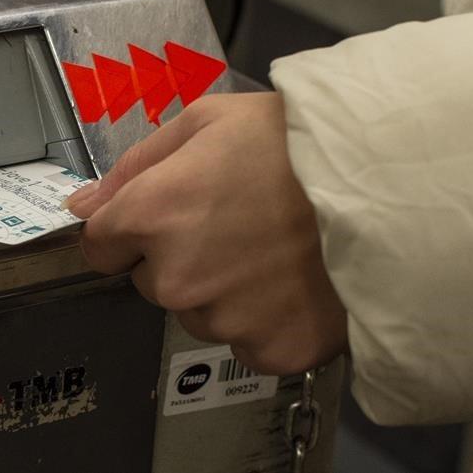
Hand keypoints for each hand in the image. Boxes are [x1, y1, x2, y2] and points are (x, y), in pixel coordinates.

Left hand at [65, 92, 347, 374]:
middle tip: (237, 222)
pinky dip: (266, 320)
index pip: (100, 245)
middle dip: (179, 256)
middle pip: (150, 280)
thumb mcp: (206, 122)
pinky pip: (247, 341)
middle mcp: (176, 277)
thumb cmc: (298, 144)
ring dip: (222, 290)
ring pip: (200, 312)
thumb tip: (83, 204)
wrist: (389, 182)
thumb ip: (134, 166)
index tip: (166, 215)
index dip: (129, 227)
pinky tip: (295, 282)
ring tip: (274, 249)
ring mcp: (223, 320)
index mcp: (152, 214)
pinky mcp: (269, 350)